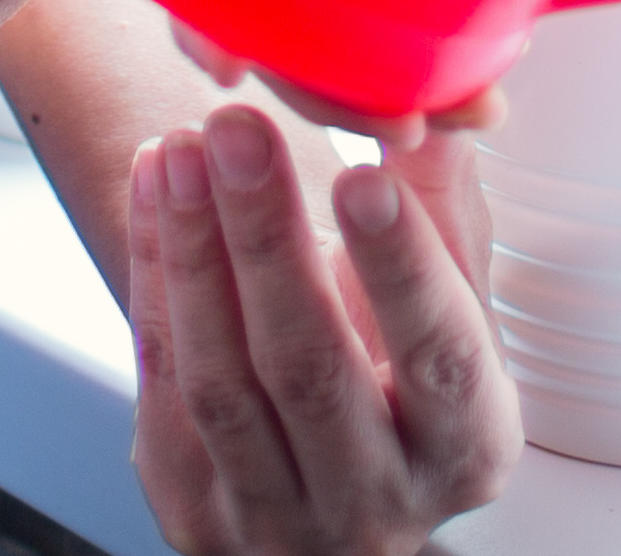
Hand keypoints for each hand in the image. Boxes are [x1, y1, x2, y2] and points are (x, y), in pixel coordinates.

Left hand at [127, 100, 519, 555]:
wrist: (339, 480)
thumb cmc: (408, 374)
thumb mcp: (454, 299)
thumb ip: (444, 205)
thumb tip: (438, 106)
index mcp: (467, 447)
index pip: (439, 358)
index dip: (402, 267)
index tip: (364, 176)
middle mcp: (375, 503)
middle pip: (310, 368)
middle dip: (267, 238)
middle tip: (238, 132)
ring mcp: (276, 519)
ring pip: (221, 382)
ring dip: (194, 251)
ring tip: (184, 148)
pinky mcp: (195, 509)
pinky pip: (162, 381)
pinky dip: (153, 274)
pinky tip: (157, 185)